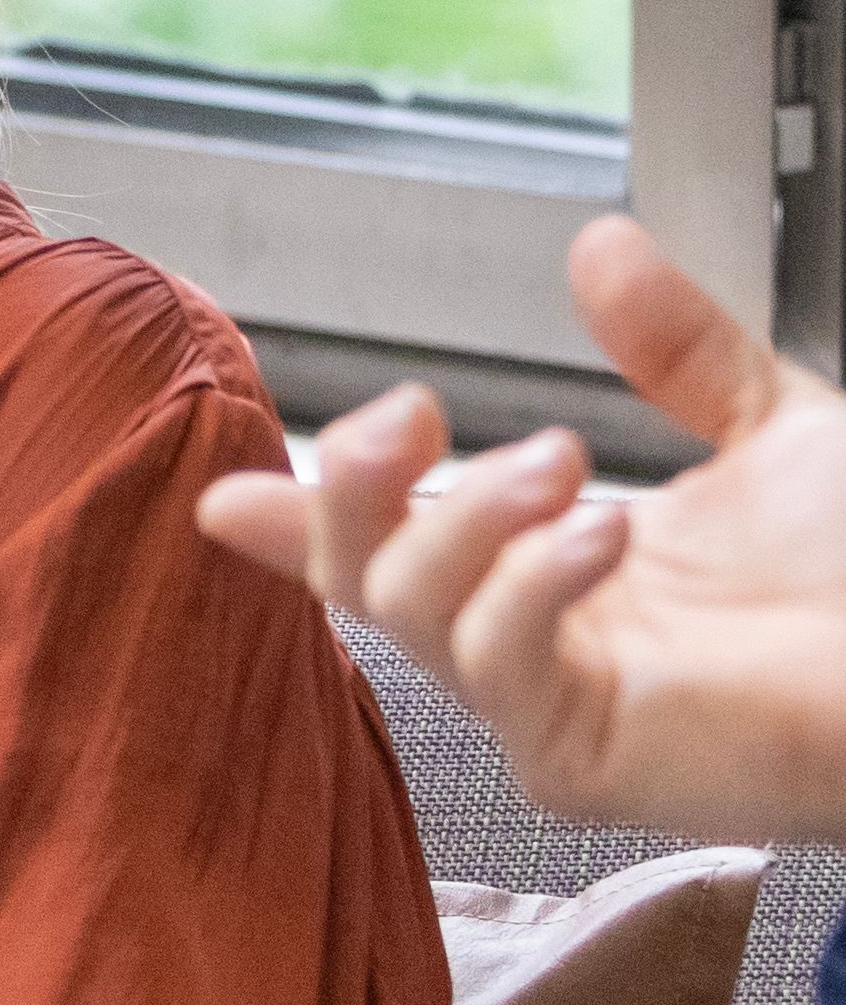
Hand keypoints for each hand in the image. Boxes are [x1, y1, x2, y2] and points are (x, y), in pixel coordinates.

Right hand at [194, 214, 845, 839]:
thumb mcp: (777, 431)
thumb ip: (678, 350)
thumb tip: (597, 246)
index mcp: (563, 574)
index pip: (398, 545)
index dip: (302, 521)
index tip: (227, 495)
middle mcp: (535, 645)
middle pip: (365, 575)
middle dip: (350, 488)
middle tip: (405, 418)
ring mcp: (547, 707)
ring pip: (412, 612)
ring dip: (466, 521)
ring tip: (561, 465)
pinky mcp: (577, 759)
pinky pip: (499, 665)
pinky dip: (531, 584)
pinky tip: (603, 535)